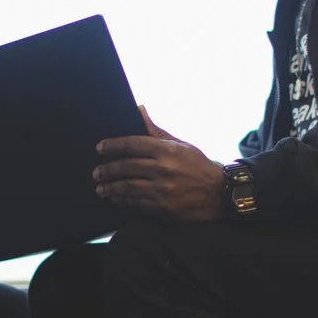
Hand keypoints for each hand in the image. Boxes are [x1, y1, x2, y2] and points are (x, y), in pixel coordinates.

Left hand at [94, 107, 225, 222]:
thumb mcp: (181, 145)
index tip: (100, 148)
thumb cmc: (199, 166)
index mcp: (167, 151)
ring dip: (110, 188)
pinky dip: (123, 200)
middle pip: (126, 167)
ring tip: (100, 187)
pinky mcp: (163, 208)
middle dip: (107, 169)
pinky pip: (136, 203)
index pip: (133, 144)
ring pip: (128, 187)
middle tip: (97, 172)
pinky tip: (115, 198)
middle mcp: (163, 170)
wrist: (220, 195)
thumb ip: (157, 130)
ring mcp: (163, 190)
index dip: (113, 145)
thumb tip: (139, 109)